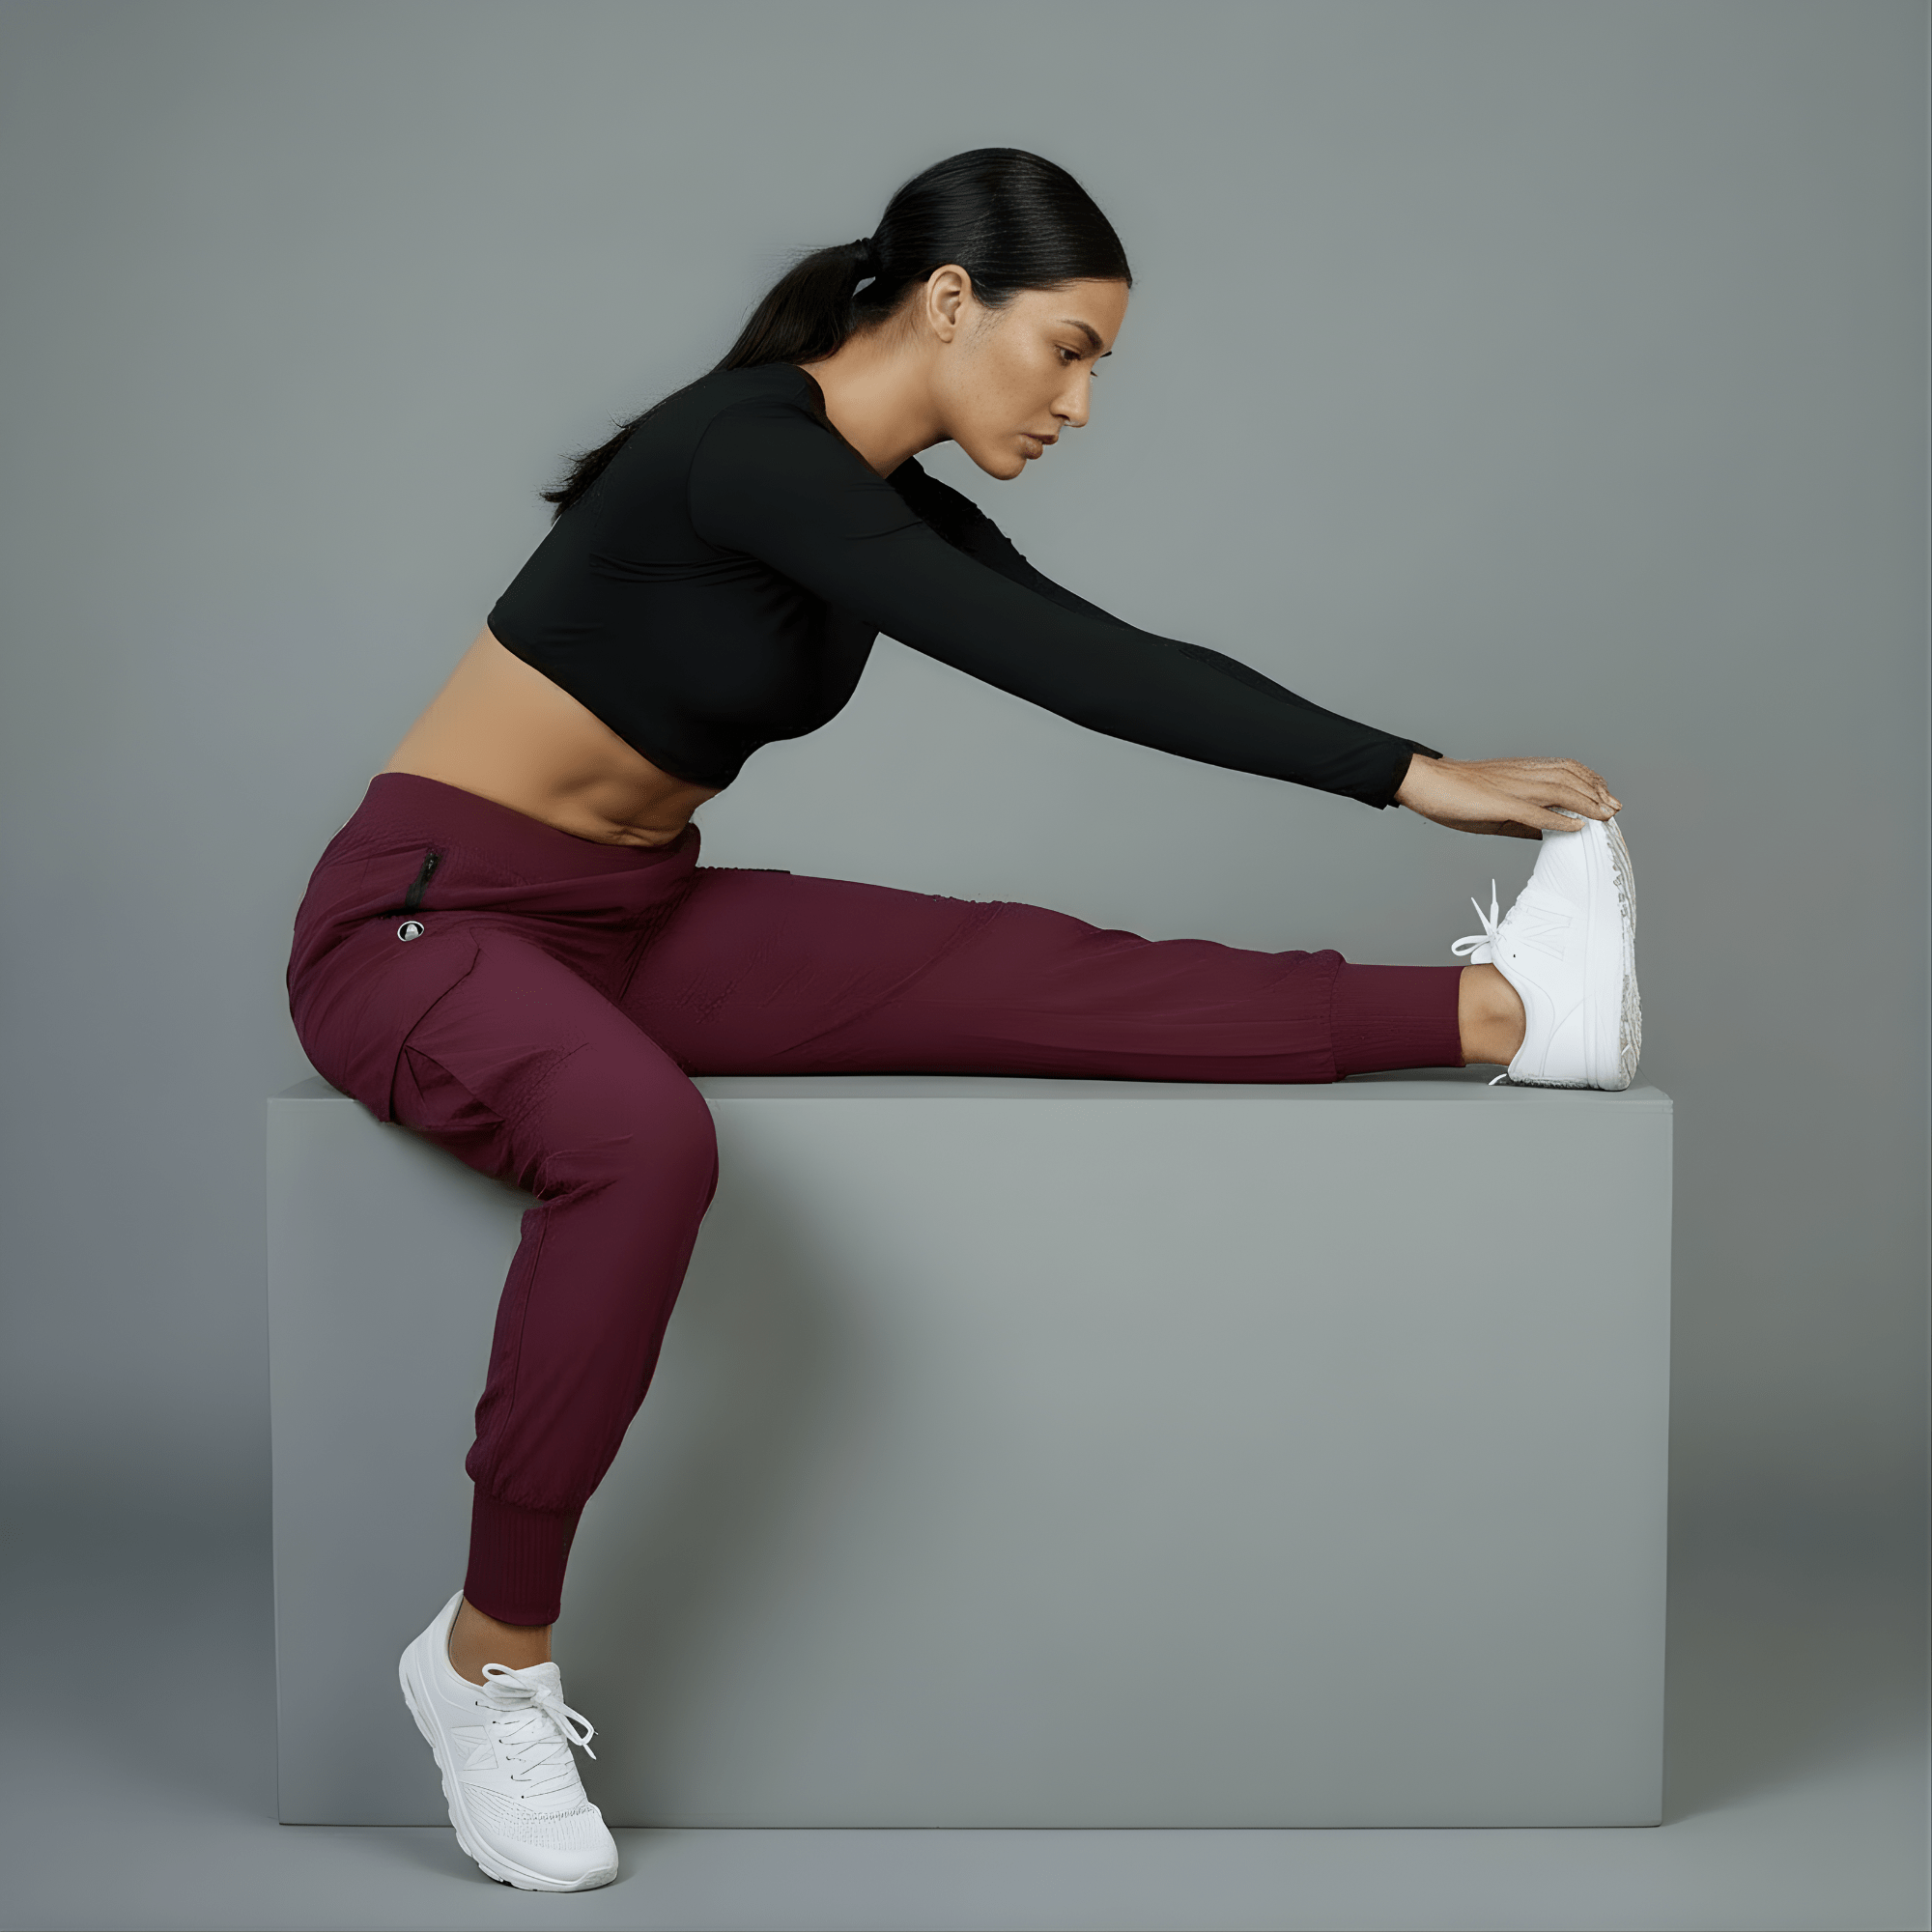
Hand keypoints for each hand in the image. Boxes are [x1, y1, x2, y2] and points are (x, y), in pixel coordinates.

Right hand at [1394, 754, 1620, 838]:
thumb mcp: (1494, 808)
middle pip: (1570, 777)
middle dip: (1597, 792)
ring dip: (1587, 803)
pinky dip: (1560, 819)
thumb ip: (1522, 819)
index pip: (1565, 769)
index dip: (1589, 780)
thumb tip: (1545, 831)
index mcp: (1519, 771)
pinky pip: (1536, 811)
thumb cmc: (1453, 795)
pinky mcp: (1500, 803)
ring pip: (1560, 790)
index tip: (1605, 795)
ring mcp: (1512, 787)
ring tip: (1604, 816)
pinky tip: (1576, 827)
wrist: (1424, 781)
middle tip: (1615, 808)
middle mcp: (1521, 774)